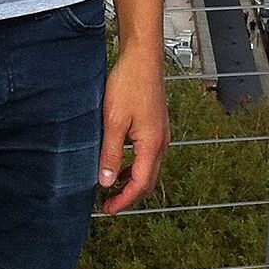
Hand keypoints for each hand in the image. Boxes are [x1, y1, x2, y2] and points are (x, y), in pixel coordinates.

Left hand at [97, 43, 168, 212]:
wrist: (142, 59)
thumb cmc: (128, 85)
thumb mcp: (113, 122)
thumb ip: (111, 154)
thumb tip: (107, 182)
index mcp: (152, 145)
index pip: (140, 185)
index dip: (124, 200)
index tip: (108, 209)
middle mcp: (161, 143)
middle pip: (148, 180)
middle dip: (129, 194)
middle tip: (109, 203)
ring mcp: (161, 134)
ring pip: (148, 168)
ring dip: (132, 180)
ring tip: (112, 184)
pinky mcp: (157, 125)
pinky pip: (148, 154)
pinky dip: (135, 165)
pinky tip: (120, 160)